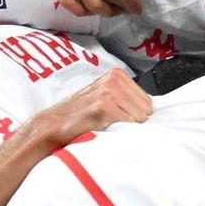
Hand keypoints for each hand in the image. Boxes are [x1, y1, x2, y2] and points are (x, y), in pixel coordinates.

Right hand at [25, 69, 153, 146]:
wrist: (53, 124)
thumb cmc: (80, 114)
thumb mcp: (105, 97)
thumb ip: (126, 98)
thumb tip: (152, 110)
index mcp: (118, 75)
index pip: (148, 101)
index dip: (137, 114)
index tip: (121, 118)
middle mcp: (115, 79)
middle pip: (147, 109)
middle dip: (134, 120)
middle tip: (113, 122)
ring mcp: (109, 91)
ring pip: (139, 118)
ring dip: (126, 127)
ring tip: (106, 124)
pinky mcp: (104, 105)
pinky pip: (128, 123)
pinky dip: (119, 131)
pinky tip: (102, 127)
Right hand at [41, 0, 162, 16]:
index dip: (133, 5)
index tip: (138, 9)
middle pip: (109, 0)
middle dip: (120, 7)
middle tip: (125, 7)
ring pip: (90, 4)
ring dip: (103, 12)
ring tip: (110, 9)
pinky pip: (68, 1)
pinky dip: (79, 11)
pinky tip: (89, 8)